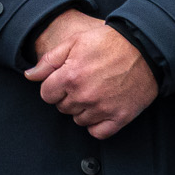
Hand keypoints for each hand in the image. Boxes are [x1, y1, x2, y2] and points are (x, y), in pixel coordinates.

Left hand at [25, 9, 157, 139]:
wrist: (145, 48)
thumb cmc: (108, 42)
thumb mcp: (74, 42)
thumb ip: (49, 61)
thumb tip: (29, 75)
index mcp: (70, 77)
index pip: (46, 95)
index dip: (53, 87)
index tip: (64, 80)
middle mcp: (84, 96)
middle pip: (62, 108)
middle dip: (68, 97)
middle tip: (83, 83)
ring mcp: (103, 108)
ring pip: (79, 120)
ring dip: (82, 110)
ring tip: (95, 92)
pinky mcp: (120, 117)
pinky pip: (98, 132)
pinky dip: (97, 124)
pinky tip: (101, 110)